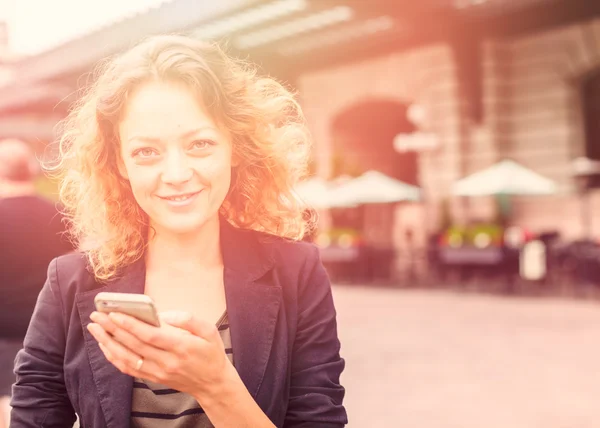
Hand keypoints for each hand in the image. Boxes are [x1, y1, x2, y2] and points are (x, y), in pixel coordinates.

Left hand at [87, 310, 231, 398]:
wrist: (213, 383)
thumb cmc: (211, 353)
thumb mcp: (209, 330)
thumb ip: (188, 319)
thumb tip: (164, 315)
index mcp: (182, 347)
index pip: (151, 336)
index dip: (131, 325)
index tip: (115, 312)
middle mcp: (167, 362)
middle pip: (134, 345)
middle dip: (113, 328)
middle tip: (98, 314)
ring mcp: (158, 372)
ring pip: (127, 358)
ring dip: (108, 342)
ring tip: (95, 327)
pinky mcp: (153, 378)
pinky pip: (129, 368)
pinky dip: (114, 357)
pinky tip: (106, 345)